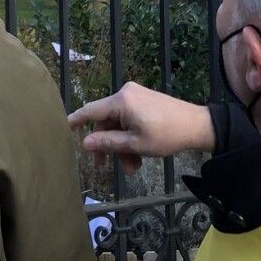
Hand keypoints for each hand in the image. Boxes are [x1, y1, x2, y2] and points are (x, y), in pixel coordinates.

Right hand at [67, 83, 215, 175]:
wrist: (198, 126)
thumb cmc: (166, 135)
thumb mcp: (135, 144)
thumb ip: (107, 142)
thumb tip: (85, 143)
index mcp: (121, 100)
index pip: (91, 110)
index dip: (76, 120)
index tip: (63, 128)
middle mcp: (126, 94)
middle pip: (106, 121)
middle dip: (108, 145)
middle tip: (105, 167)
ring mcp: (137, 96)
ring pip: (119, 124)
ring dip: (122, 146)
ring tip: (132, 167)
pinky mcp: (146, 101)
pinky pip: (130, 120)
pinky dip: (131, 137)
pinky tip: (139, 156)